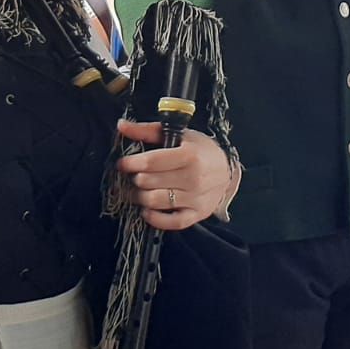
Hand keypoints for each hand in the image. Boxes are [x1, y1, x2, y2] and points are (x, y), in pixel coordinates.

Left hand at [113, 123, 238, 230]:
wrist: (227, 170)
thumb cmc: (200, 150)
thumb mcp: (179, 135)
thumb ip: (148, 131)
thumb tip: (121, 126)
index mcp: (190, 155)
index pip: (153, 161)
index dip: (132, 163)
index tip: (122, 164)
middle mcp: (194, 178)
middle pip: (149, 182)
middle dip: (135, 179)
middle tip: (133, 176)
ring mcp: (196, 198)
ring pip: (155, 202)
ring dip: (139, 197)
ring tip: (138, 190)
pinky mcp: (197, 214)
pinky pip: (170, 223)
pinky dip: (154, 218)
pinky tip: (147, 209)